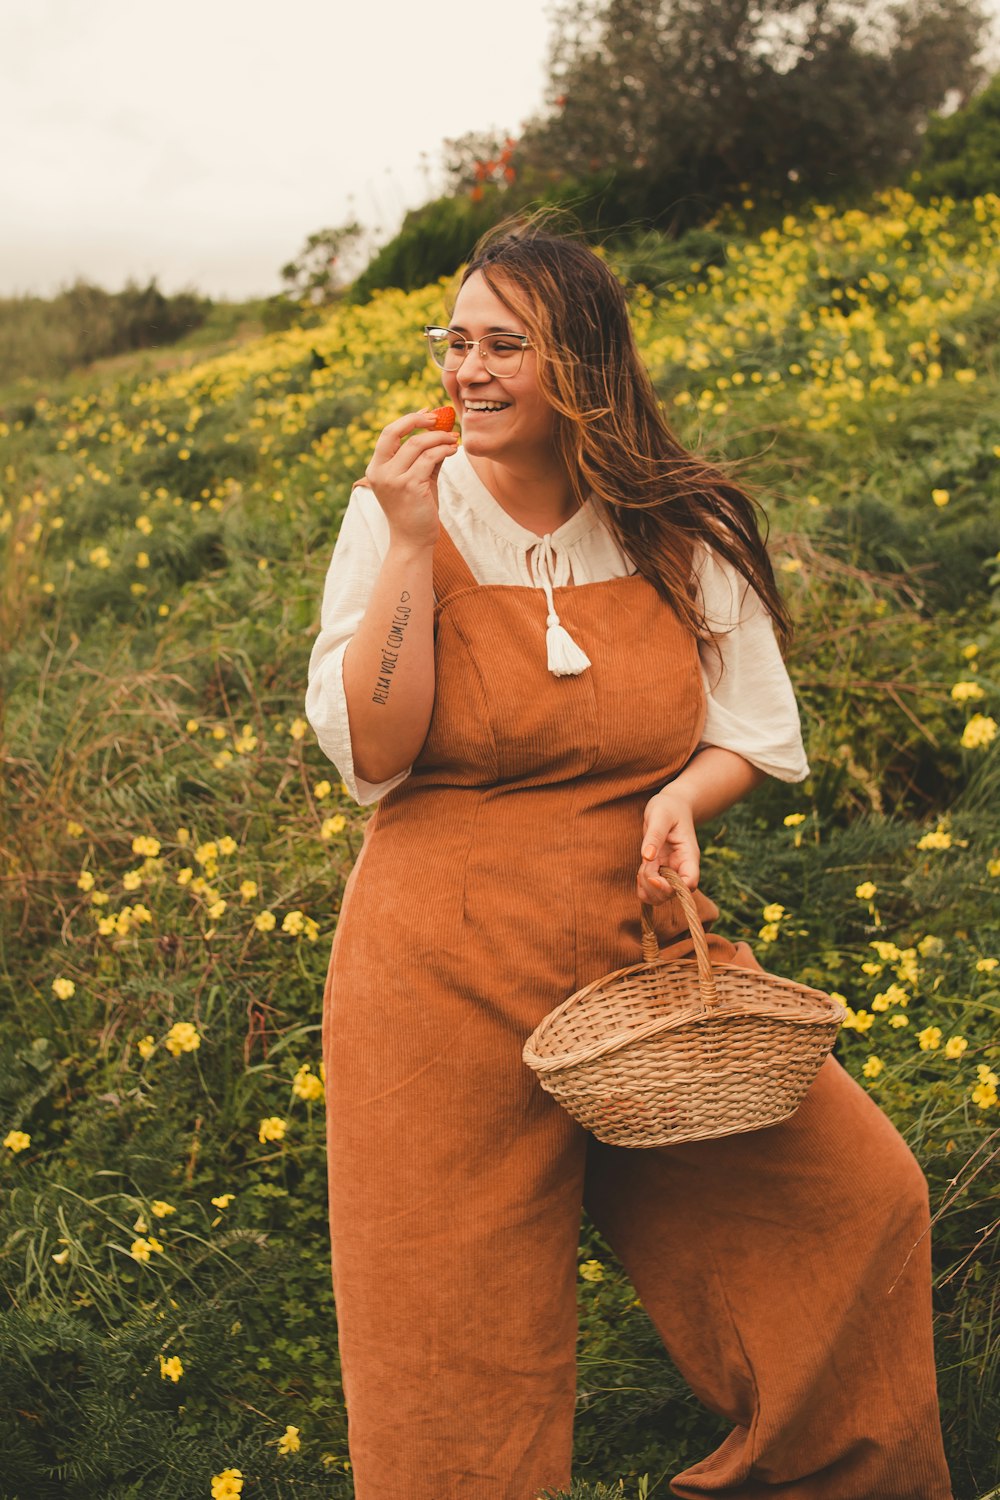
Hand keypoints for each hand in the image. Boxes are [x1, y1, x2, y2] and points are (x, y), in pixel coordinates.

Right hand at [364, 409, 458, 548]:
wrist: (413, 540)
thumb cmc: (416, 510)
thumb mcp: (417, 478)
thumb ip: (423, 457)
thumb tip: (440, 431)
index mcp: (376, 468)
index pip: (388, 434)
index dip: (408, 420)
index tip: (428, 414)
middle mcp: (380, 472)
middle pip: (395, 432)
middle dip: (418, 420)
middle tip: (440, 419)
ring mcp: (392, 479)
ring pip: (416, 444)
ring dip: (438, 438)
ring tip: (453, 439)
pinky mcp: (409, 486)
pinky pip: (429, 459)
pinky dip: (443, 450)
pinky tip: (453, 451)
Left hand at [637, 787, 700, 902]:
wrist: (671, 806)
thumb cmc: (668, 807)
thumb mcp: (660, 815)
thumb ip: (655, 835)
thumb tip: (647, 856)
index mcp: (688, 856)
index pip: (690, 883)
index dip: (672, 888)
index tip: (652, 876)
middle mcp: (682, 867)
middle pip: (673, 894)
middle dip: (654, 887)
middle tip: (644, 868)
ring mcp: (671, 871)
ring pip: (662, 896)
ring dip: (647, 889)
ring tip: (642, 869)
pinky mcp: (660, 871)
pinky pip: (652, 890)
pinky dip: (643, 887)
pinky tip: (640, 871)